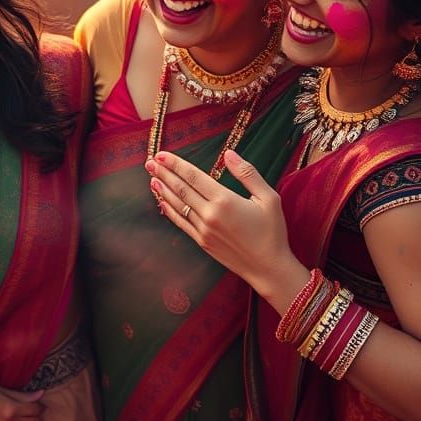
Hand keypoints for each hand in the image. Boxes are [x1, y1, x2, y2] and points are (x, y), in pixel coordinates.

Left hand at [146, 149, 306, 307]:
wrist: (268, 268)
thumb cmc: (272, 231)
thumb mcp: (268, 198)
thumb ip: (247, 173)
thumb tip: (229, 153)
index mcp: (225, 200)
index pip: (194, 177)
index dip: (176, 164)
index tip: (162, 155)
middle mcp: (210, 214)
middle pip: (181, 189)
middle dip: (164, 174)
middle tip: (149, 162)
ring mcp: (203, 230)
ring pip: (178, 205)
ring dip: (163, 190)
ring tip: (152, 178)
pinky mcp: (201, 242)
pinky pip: (181, 223)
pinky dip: (169, 210)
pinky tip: (162, 201)